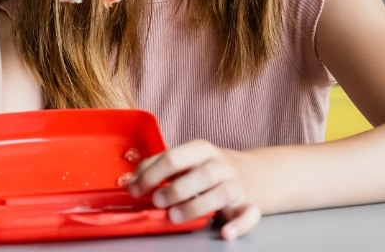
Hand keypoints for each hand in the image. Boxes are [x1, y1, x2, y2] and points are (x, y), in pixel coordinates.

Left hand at [128, 140, 260, 239]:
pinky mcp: (249, 204)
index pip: (175, 157)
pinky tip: (226, 232)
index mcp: (202, 151)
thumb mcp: (186, 160)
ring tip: (174, 217)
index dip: (152, 174)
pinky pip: (250, 214)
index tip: (135, 189)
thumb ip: (160, 166)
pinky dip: (240, 224)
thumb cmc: (207, 169)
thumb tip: (131, 180)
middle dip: (177, 189)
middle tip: (157, 202)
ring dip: (198, 206)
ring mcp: (237, 185)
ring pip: (224, 193)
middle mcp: (221, 166)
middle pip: (203, 173)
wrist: (253, 174)